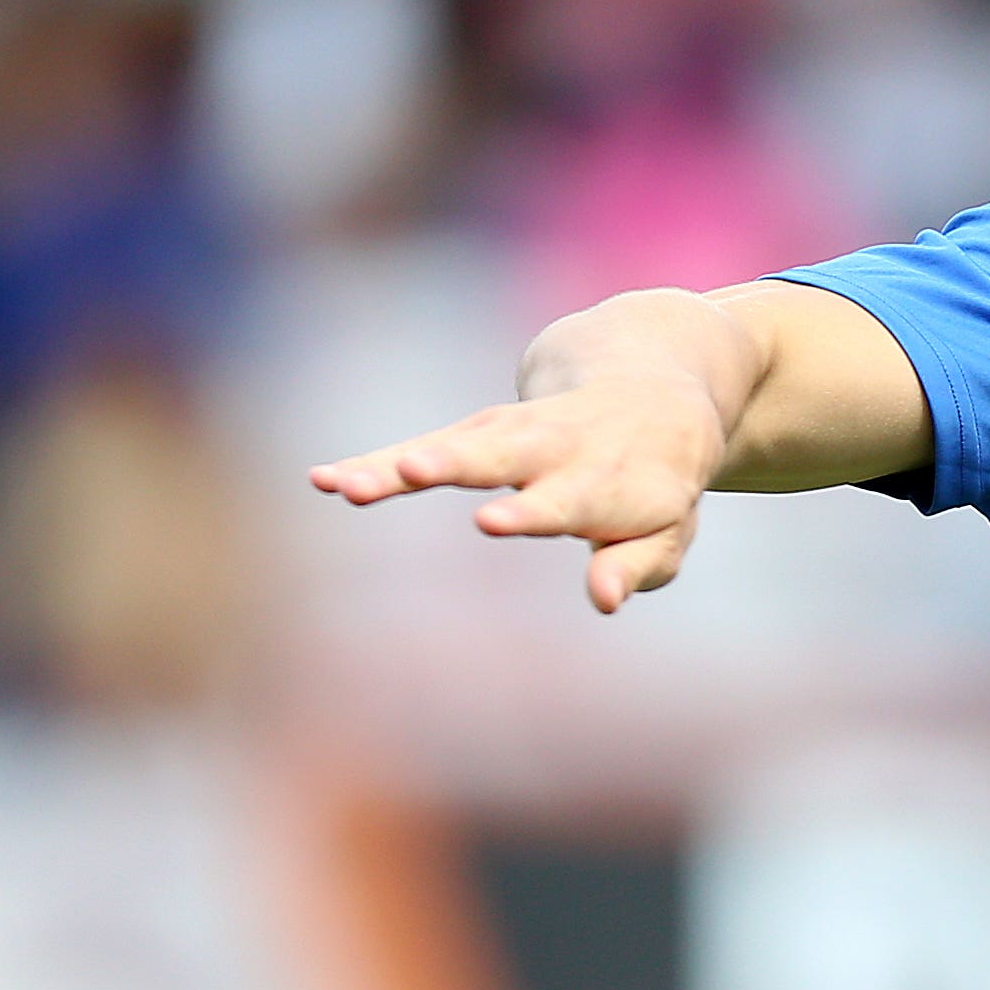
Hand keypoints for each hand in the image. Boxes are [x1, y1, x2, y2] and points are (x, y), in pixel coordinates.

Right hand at [308, 373, 731, 613]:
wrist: (647, 390)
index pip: (567, 498)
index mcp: (607, 477)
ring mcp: (510, 435)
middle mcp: (554, 447)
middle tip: (411, 470)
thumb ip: (636, 563)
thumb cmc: (656, 483)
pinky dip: (375, 464)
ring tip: (344, 486)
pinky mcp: (475, 434)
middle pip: (497, 455)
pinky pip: (418, 450)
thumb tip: (603, 600)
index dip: (531, 510)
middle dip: (452, 463)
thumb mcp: (668, 529)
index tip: (489, 520)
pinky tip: (321, 481)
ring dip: (399, 463)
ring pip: (450, 447)